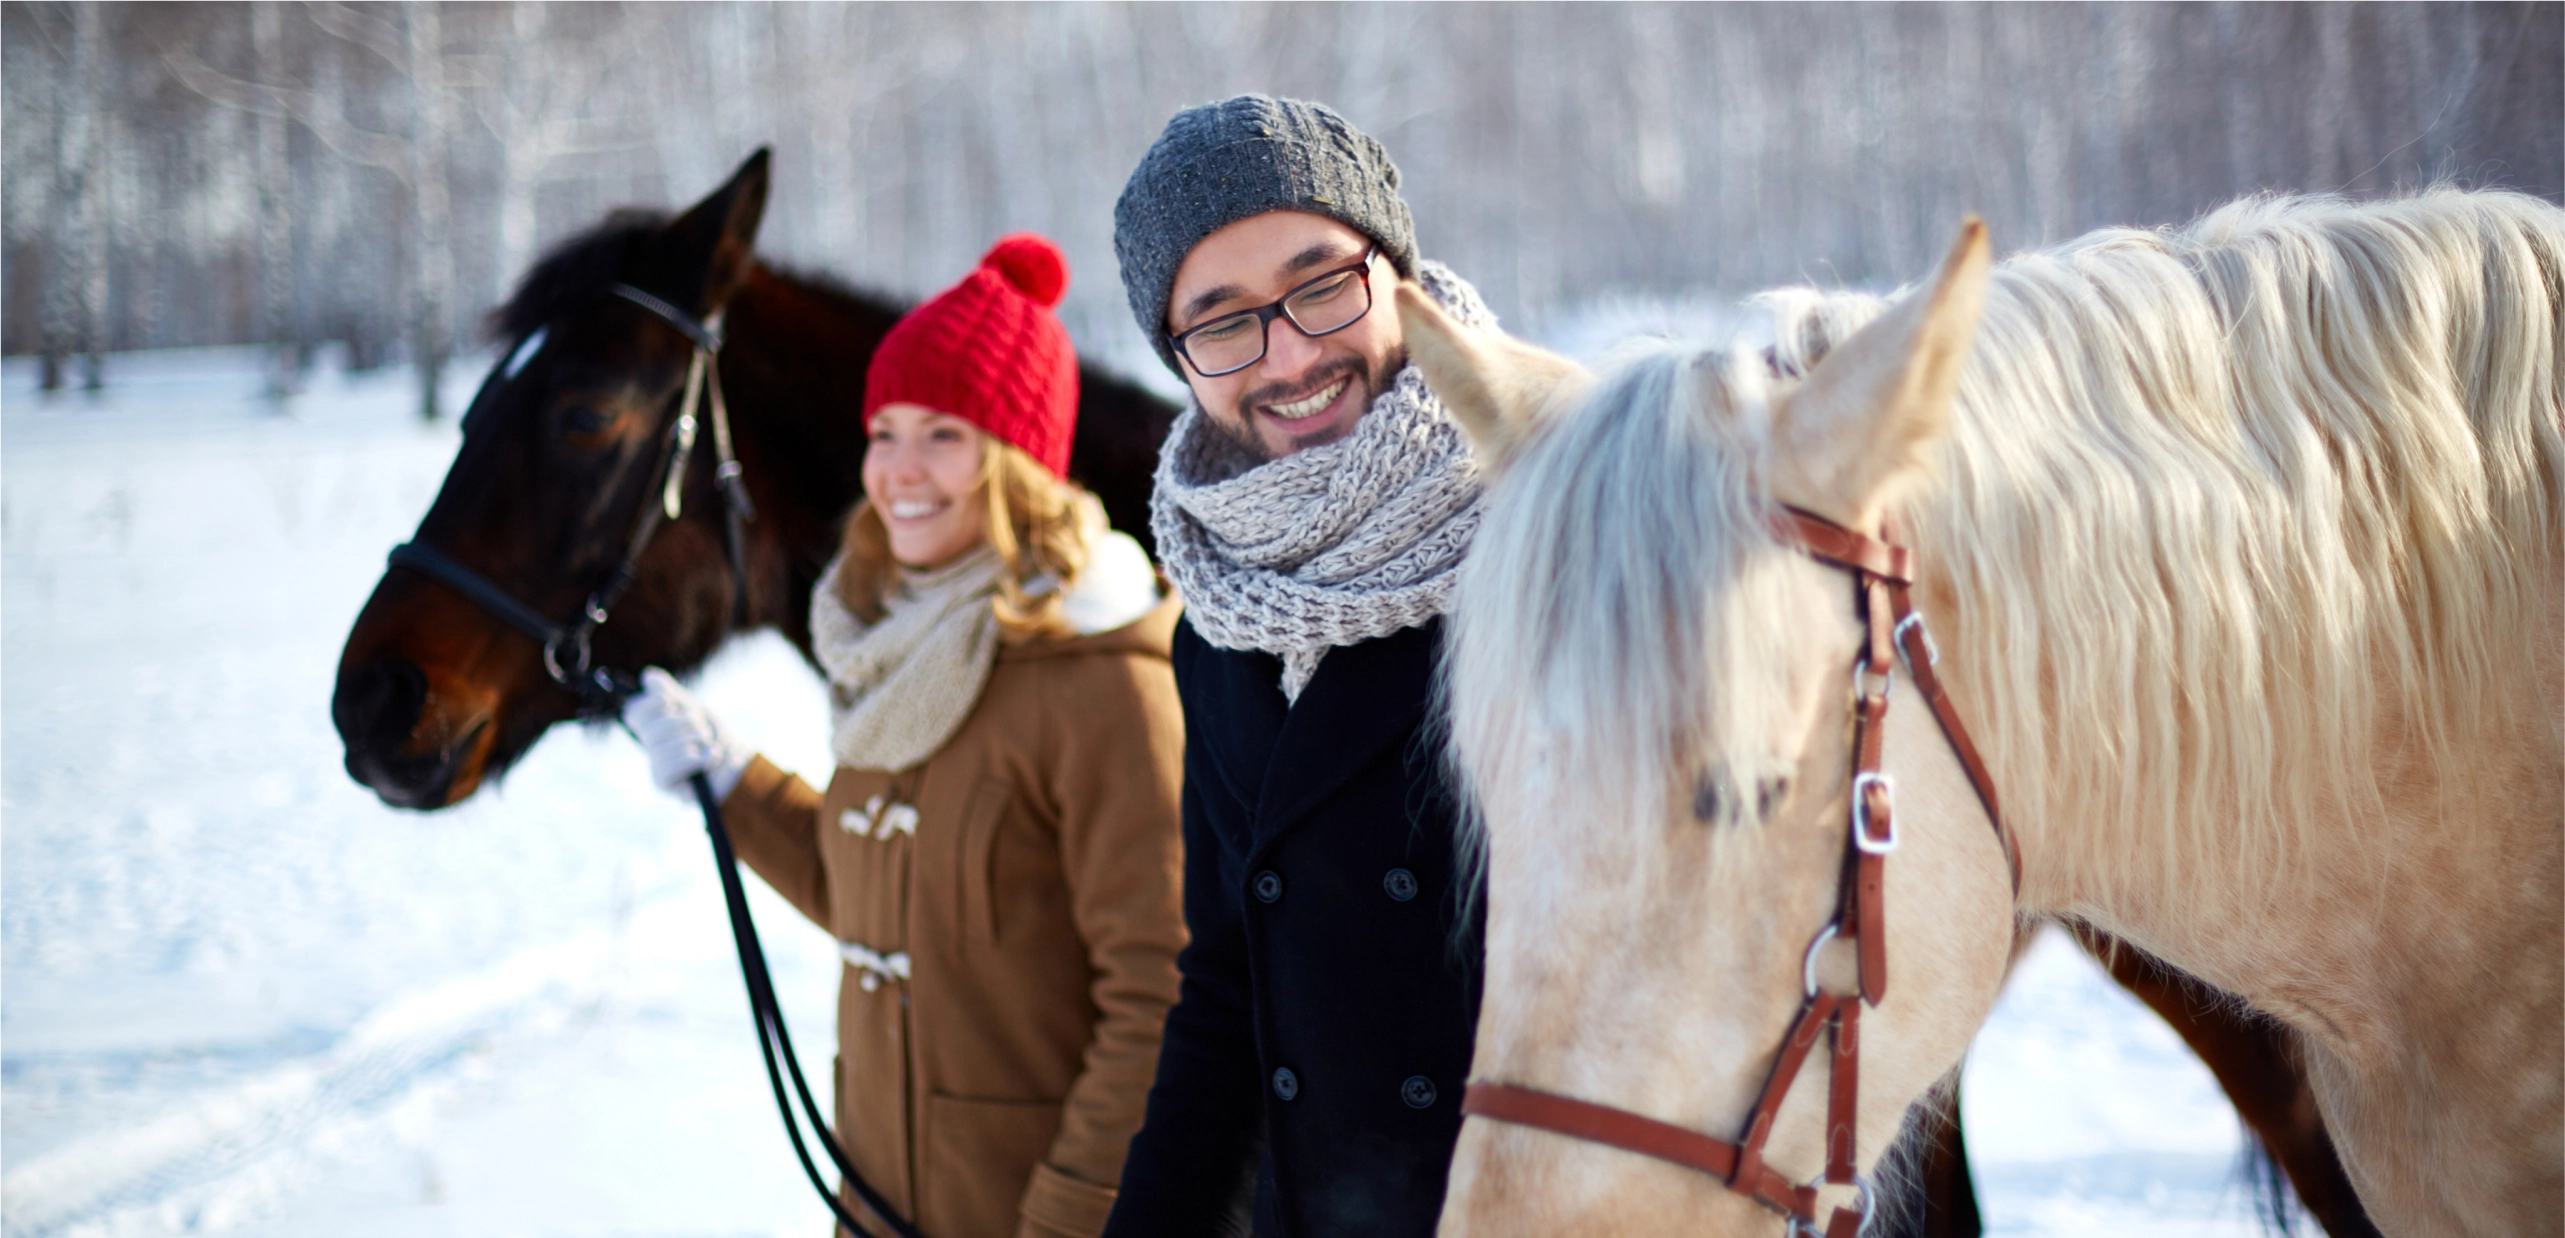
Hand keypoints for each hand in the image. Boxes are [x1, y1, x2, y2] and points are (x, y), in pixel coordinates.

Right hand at [621, 667, 753, 802]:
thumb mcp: (695, 710)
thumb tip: (648, 676)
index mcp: (654, 726)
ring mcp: (654, 766)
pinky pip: (671, 766)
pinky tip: (709, 759)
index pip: (634, 712)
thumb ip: (671, 694)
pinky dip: (698, 759)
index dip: (651, 703)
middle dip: (685, 722)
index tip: (670, 702)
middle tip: (702, 729)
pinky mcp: (663, 783)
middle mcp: (650, 747)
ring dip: (697, 741)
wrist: (740, 766)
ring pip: (665, 747)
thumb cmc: (716, 738)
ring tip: (708, 746)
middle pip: (651, 728)